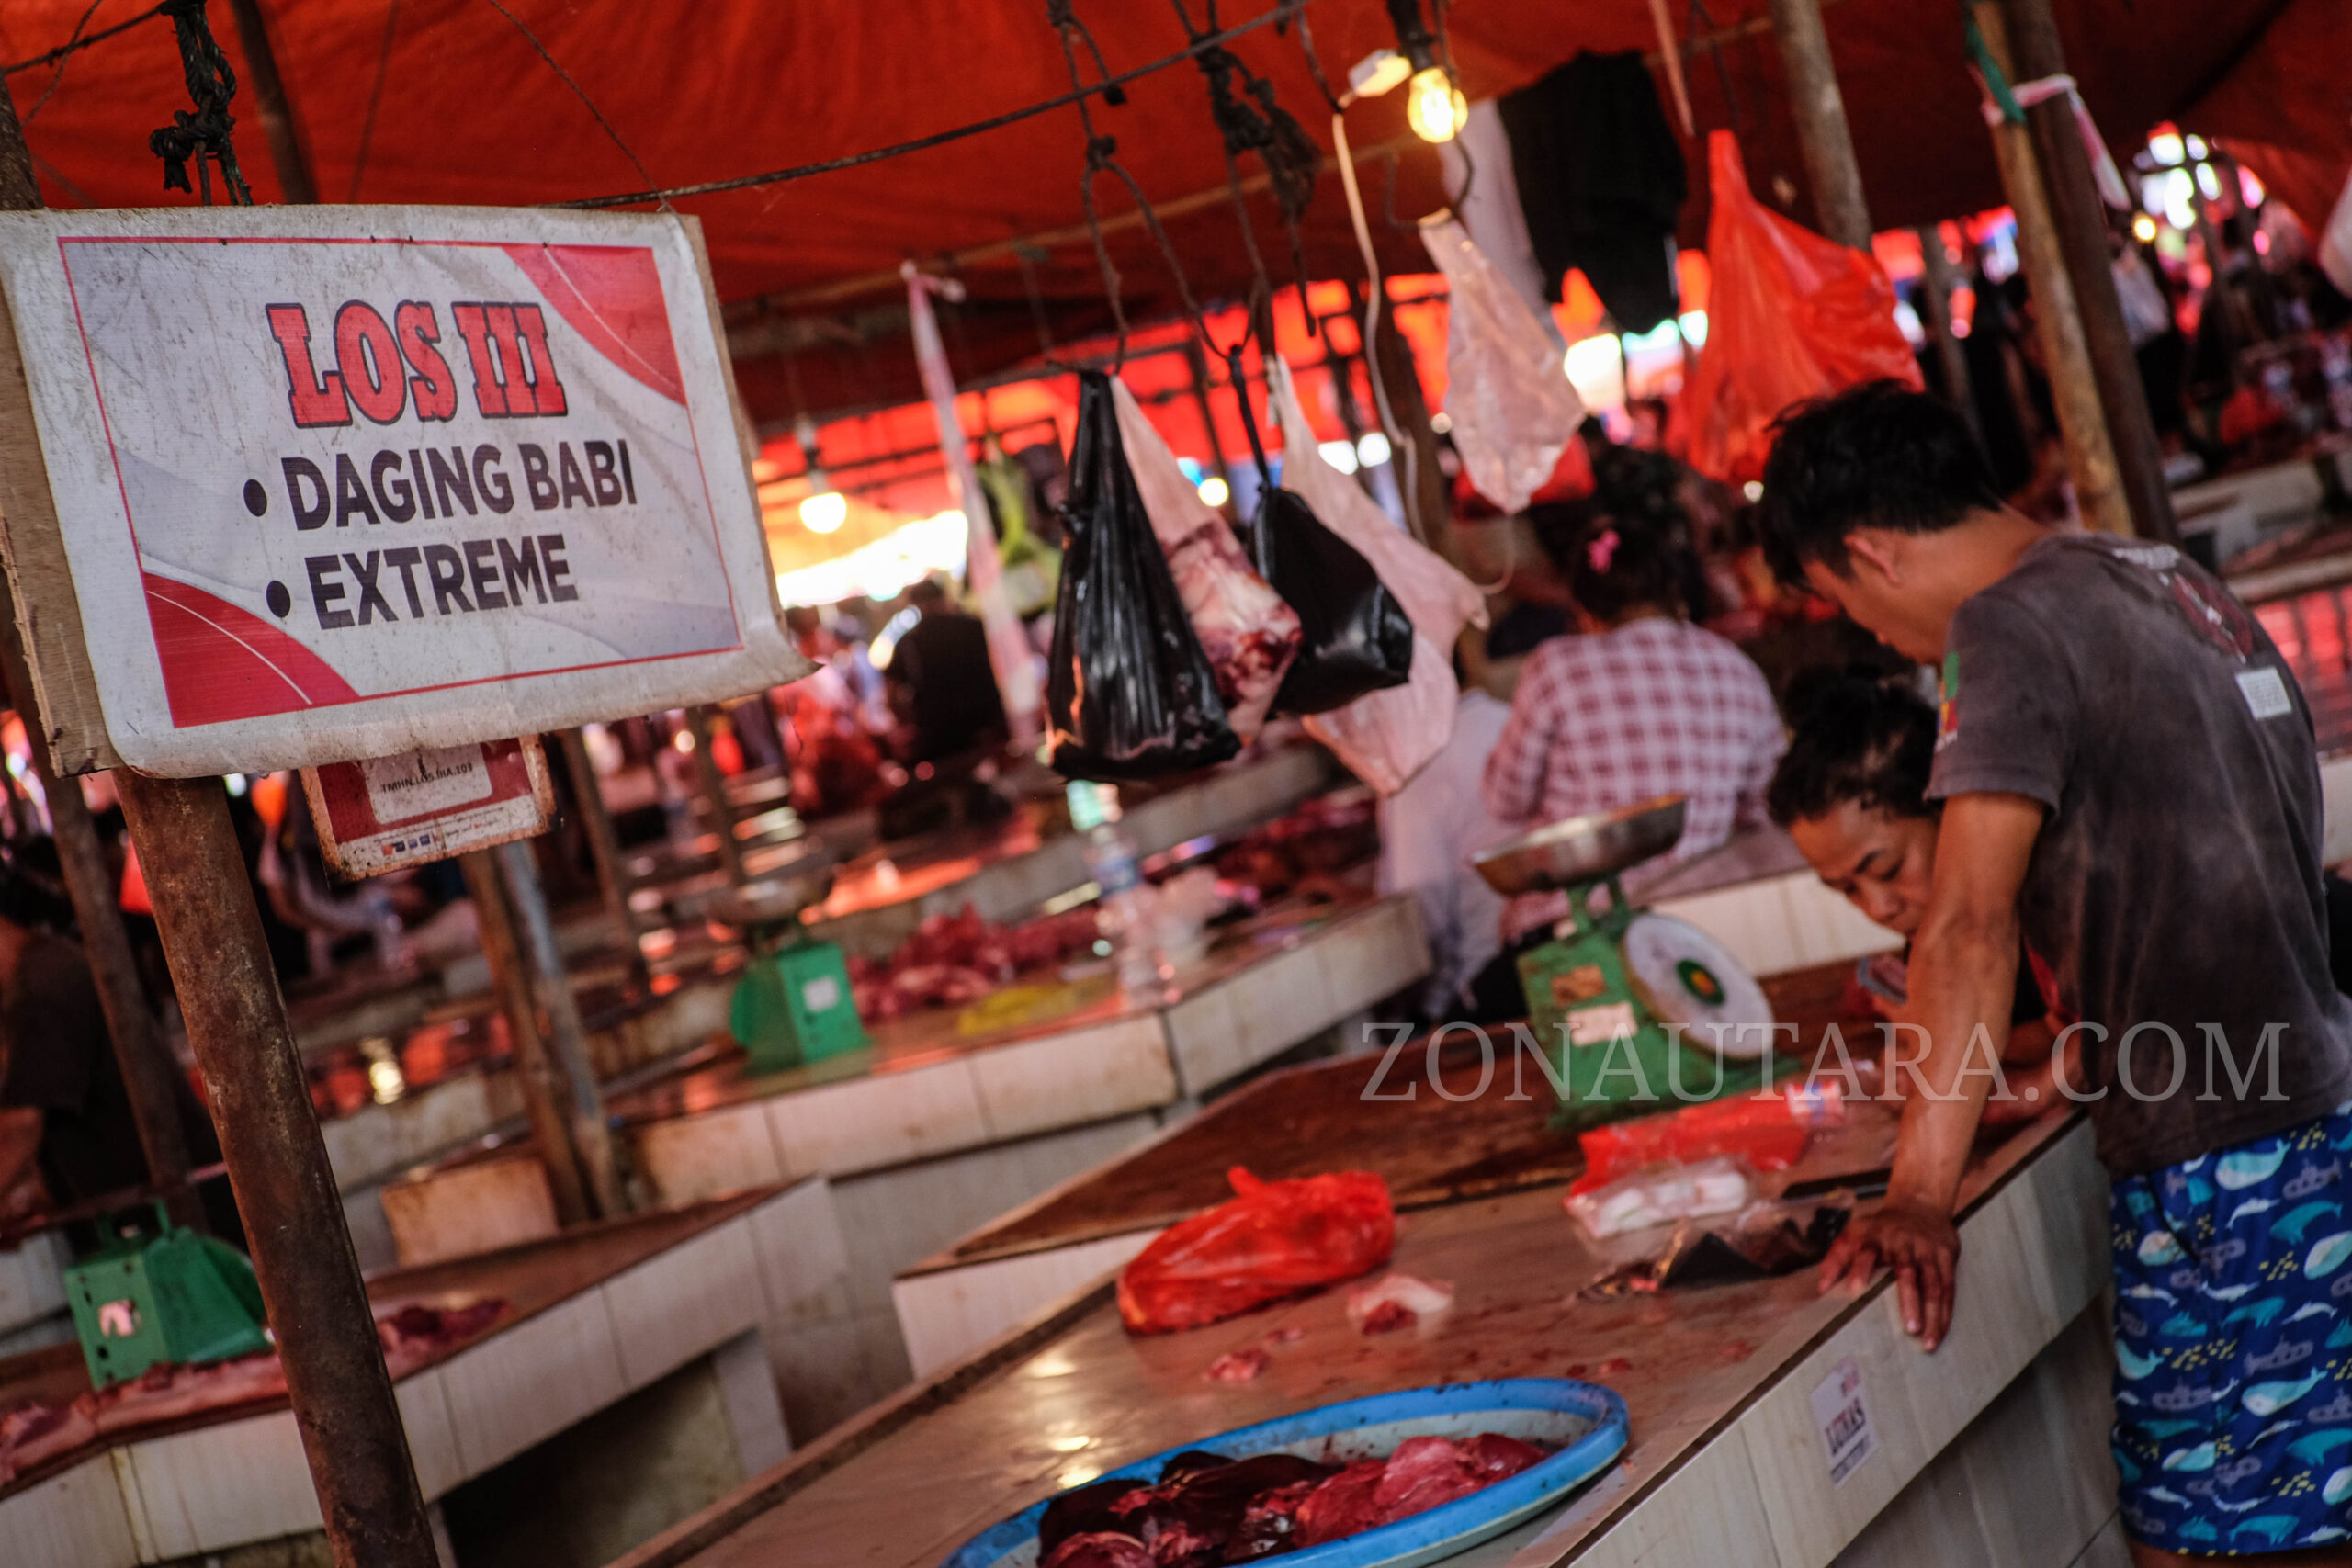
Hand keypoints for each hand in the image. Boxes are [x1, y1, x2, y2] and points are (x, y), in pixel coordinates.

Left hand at [1819, 1200, 1960, 1350]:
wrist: (1919, 1204)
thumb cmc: (1881, 1228)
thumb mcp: (1855, 1233)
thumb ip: (1836, 1258)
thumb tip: (1822, 1288)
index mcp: (1876, 1237)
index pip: (1866, 1250)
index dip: (1860, 1268)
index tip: (1854, 1290)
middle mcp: (1903, 1243)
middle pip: (1907, 1272)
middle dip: (1909, 1301)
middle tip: (1910, 1329)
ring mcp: (1927, 1251)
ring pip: (1933, 1284)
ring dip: (1933, 1313)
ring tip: (1927, 1342)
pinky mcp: (1946, 1257)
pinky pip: (1948, 1287)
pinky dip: (1945, 1311)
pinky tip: (1940, 1332)